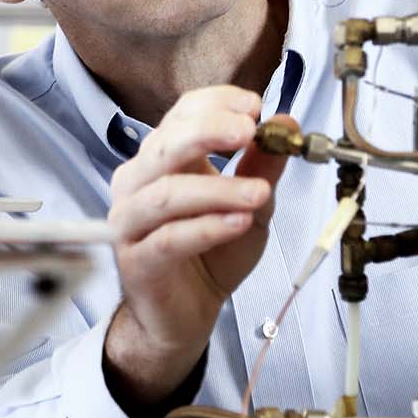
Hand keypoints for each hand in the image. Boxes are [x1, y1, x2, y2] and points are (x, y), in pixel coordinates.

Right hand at [103, 86, 293, 407]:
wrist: (187, 314)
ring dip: (218, 188)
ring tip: (259, 193)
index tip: (255, 106)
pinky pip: (169, 238)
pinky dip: (208, 227)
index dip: (216, 104)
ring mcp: (131, 221)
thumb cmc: (211, 255)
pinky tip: (238, 222)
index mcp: (163, 159)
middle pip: (166, 144)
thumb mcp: (250, 204)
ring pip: (167, 193)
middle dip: (209, 130)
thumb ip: (263, 166)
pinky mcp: (136, 260)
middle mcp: (139, 183)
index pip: (181, 114)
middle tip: (249, 131)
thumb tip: (286, 123)